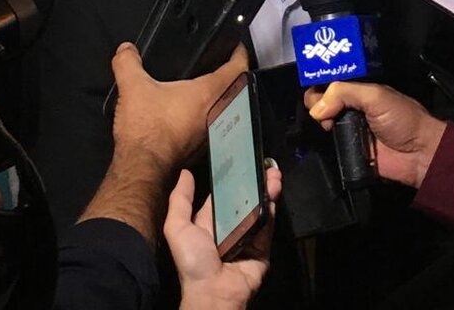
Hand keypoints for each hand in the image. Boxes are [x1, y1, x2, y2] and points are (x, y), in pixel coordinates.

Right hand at [112, 42, 248, 170]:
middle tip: (222, 62)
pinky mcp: (200, 147)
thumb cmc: (146, 128)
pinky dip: (208, 114)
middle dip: (232, 73)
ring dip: (221, 96)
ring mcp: (211, 132)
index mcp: (208, 94)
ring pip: (225, 107)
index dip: (239, 53)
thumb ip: (128, 63)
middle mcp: (217, 113)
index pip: (237, 68)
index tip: (236, 45)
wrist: (142, 169)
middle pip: (235, 87)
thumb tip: (125, 49)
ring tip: (207, 84)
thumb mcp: (133, 87)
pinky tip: (191, 111)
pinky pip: (212, 124)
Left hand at [165, 167, 280, 309]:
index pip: (225, 193)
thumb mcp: (178, 228)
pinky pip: (268, 227)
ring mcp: (248, 237)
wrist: (214, 294)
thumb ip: (180, 200)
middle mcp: (230, 226)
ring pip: (260, 208)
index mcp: (210, 221)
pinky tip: (273, 197)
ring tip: (274, 177)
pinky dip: (271, 211)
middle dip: (257, 182)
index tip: (246, 160)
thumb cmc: (193, 261)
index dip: (235, 177)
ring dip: (268, 191)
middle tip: (266, 167)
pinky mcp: (262, 248)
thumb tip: (185, 172)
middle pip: (246, 198)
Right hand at [305, 82, 445, 189]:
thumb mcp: (375, 96)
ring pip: (322, 120)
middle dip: (317, 101)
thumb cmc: (403, 119)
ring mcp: (349, 127)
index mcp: (361, 89)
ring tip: (328, 123)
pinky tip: (328, 134)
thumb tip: (317, 108)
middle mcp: (353, 106)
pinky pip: (328, 143)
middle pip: (323, 99)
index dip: (321, 81)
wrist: (419, 155)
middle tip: (325, 109)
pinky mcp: (348, 149)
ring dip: (319, 119)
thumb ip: (344, 93)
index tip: (315, 87)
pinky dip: (323, 139)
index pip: (332, 80)